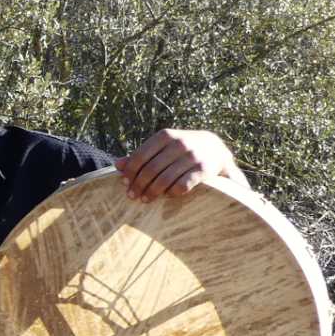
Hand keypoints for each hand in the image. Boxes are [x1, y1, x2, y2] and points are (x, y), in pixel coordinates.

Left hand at [115, 129, 243, 201]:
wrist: (216, 151)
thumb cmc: (182, 151)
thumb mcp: (163, 148)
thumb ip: (142, 155)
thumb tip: (117, 164)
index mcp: (166, 136)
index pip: (140, 156)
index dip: (130, 172)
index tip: (124, 183)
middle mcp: (180, 143)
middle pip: (150, 169)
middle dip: (138, 185)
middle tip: (132, 196)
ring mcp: (193, 156)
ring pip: (164, 179)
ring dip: (152, 192)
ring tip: (145, 200)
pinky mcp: (204, 170)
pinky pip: (181, 186)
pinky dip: (171, 193)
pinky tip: (166, 196)